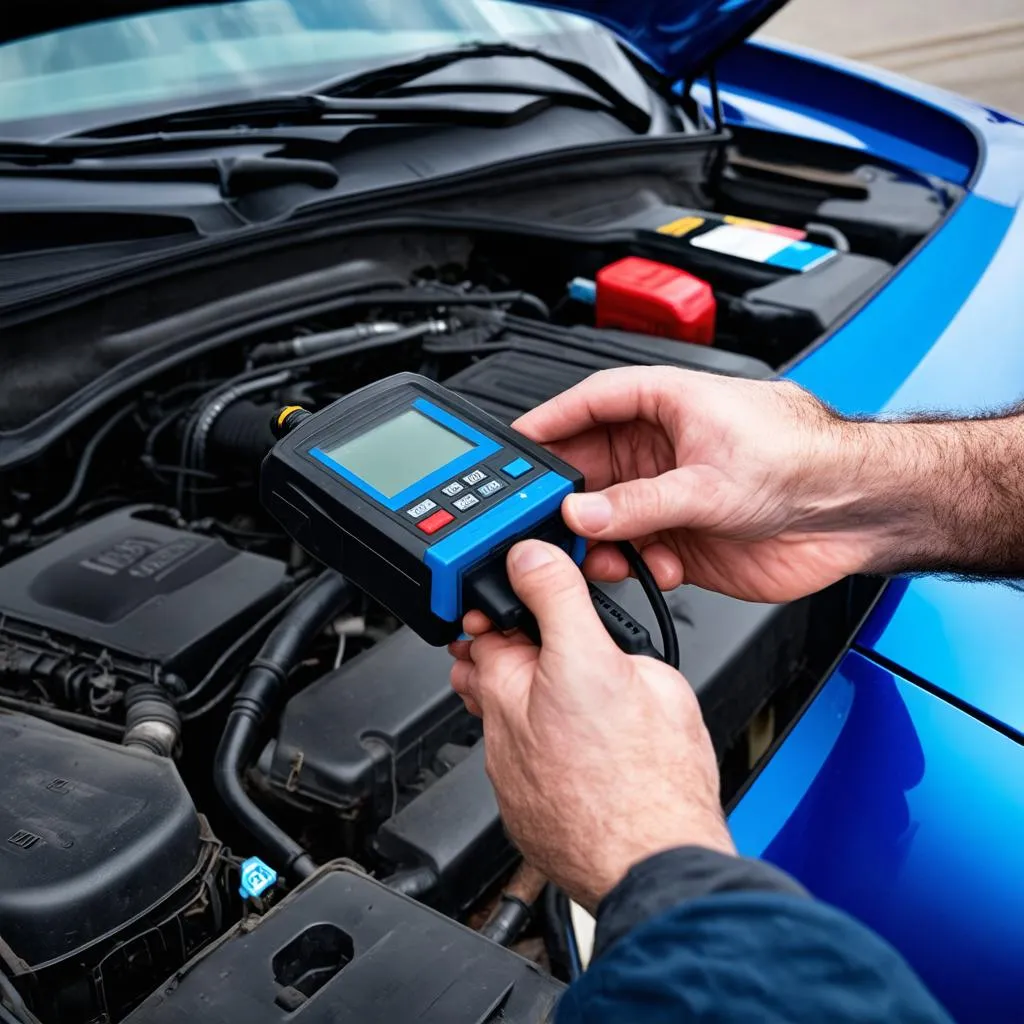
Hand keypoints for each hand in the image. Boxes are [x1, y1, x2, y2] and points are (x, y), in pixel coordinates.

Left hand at [450, 540, 733, 912]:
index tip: (535, 590)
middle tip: (556, 640)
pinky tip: (576, 746)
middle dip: (512, 645)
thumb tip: (535, 557)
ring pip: (500, 713)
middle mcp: (498, 724)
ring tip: (573, 694)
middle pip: (485, 665)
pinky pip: (517, 759)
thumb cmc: (651, 776)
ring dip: (523, 695)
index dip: (513, 598)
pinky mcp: (515, 806)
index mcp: (519, 677)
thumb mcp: (625, 657)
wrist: (655, 864)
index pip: (487, 615)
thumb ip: (567, 600)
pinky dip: (537, 744)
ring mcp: (504, 769)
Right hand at [513, 366, 885, 603]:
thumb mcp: (710, 482)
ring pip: (607, 514)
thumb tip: (582, 511)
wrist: (856, 511)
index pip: (588, 404)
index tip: (512, 448)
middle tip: (543, 520)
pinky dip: (635, 563)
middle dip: (566, 495)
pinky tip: (657, 567)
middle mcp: (663, 447)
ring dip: (600, 538)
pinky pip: (635, 550)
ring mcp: (671, 492)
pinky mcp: (683, 534)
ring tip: (602, 555)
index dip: (548, 423)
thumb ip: (639, 503)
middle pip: (589, 465)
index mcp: (666, 405)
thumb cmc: (805, 460)